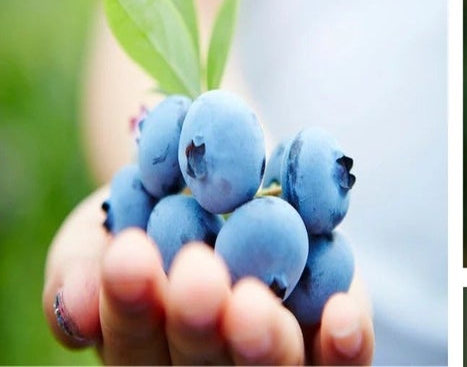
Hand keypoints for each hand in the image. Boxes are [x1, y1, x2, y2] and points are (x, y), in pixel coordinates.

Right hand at [44, 188, 373, 364]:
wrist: (229, 167)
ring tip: (252, 299)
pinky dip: (344, 345)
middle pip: (199, 366)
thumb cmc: (150, 208)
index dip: (131, 302)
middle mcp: (204, 366)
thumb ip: (78, 270)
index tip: (128, 250)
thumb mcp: (100, 229)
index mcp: (142, 350)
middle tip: (196, 273)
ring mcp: (270, 355)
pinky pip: (336, 361)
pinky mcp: (326, 336)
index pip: (132, 343)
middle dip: (195, 323)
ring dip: (262, 340)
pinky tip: (342, 314)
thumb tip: (75, 302)